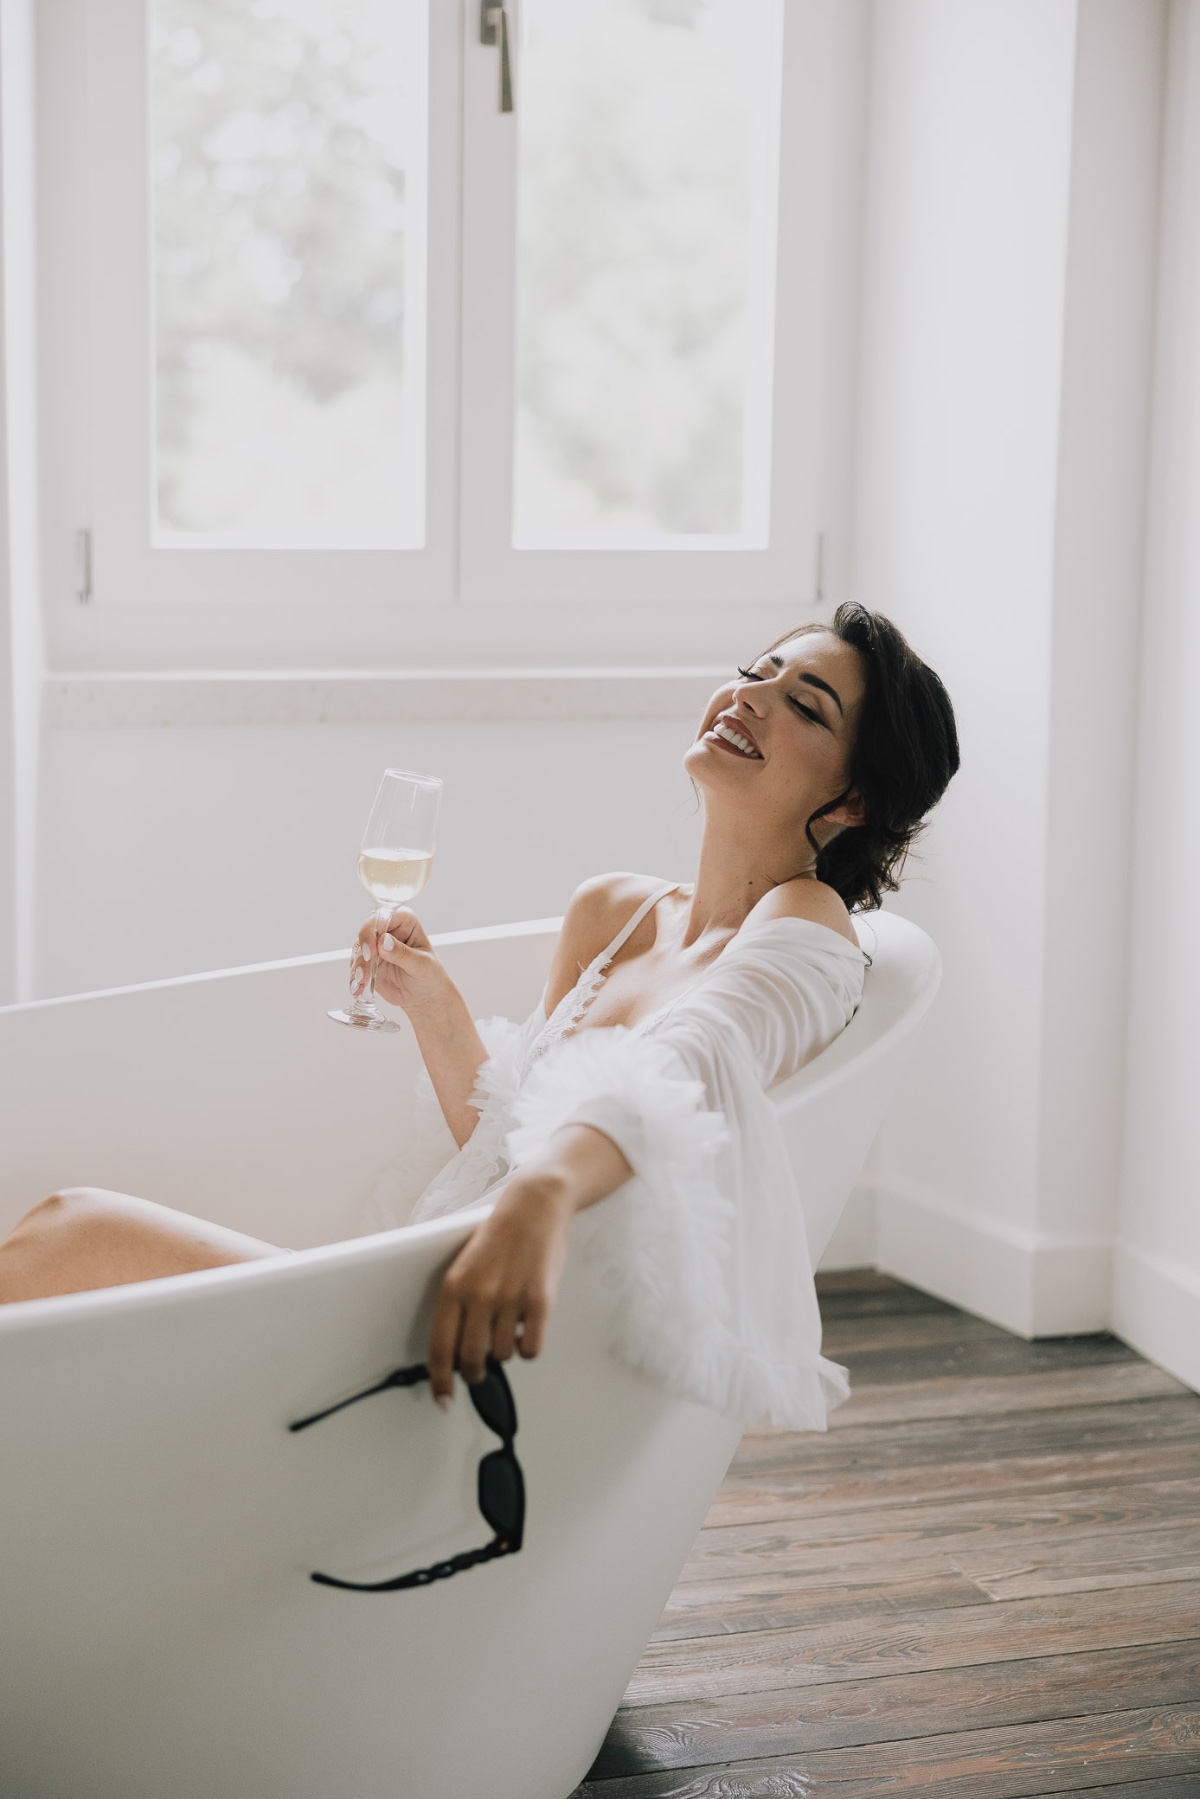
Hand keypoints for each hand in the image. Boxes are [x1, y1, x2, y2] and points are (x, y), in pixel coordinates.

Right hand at [355, 908, 449, 1015]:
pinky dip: (355, 978)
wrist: (426, 997)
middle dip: (363, 949)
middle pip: (367, 930)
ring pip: (359, 949)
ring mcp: (376, 947)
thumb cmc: (430, 975)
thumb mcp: (421, 964)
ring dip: (358, 966)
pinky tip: (357, 989)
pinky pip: (356, 966)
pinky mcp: (368, 963)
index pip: (384, 916)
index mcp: (405, 922)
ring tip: (361, 982)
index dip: (373, 929)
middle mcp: (388, 930)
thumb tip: (383, 941)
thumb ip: (402, 953)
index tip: (372, 950)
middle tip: (364, 968)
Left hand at [427, 1174, 571, 1402]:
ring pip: (503, 1356)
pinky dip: (528, 1348)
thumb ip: (460, 1305)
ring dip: (505, 1351)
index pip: (440, 1349)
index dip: (440, 1381)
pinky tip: (526, 1331)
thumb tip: (457, 1351)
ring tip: (508, 1327)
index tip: (442, 1400)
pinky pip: (531, 1349)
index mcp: (454, 1287)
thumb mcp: (466, 1265)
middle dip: (475, 1373)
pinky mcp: (540, 1301)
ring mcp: (511, 1299)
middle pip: (471, 1361)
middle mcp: (480, 1295)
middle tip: (479, 1370)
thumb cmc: (500, 1235)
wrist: (535, 1205)